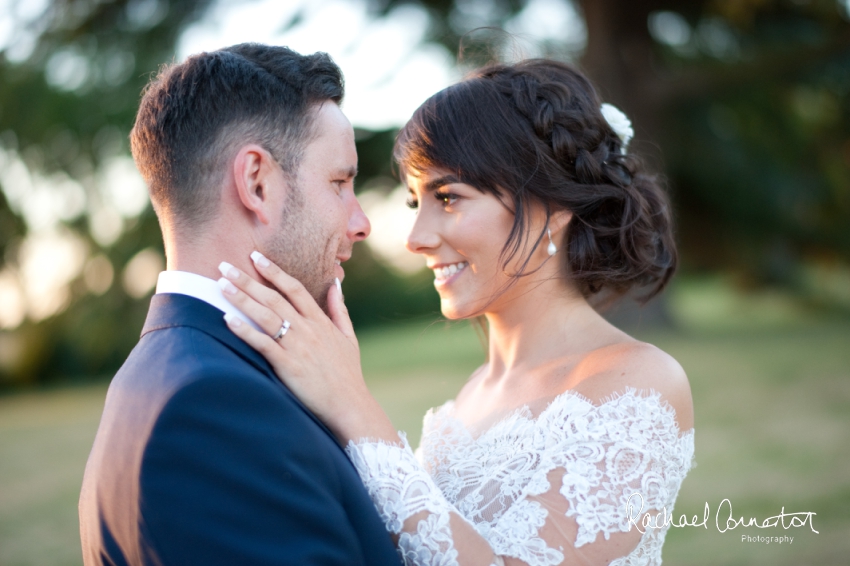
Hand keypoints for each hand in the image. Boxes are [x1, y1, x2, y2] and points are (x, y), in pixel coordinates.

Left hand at [217, 251, 397, 443]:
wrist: (350, 405)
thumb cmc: (348, 374)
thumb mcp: (348, 337)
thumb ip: (339, 310)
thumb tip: (335, 285)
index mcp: (320, 321)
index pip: (294, 288)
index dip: (273, 271)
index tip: (256, 257)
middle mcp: (307, 329)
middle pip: (273, 297)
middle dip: (247, 280)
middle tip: (225, 266)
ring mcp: (297, 347)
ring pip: (265, 316)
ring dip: (241, 299)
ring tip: (220, 286)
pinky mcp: (288, 366)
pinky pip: (262, 344)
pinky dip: (244, 331)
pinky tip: (227, 320)